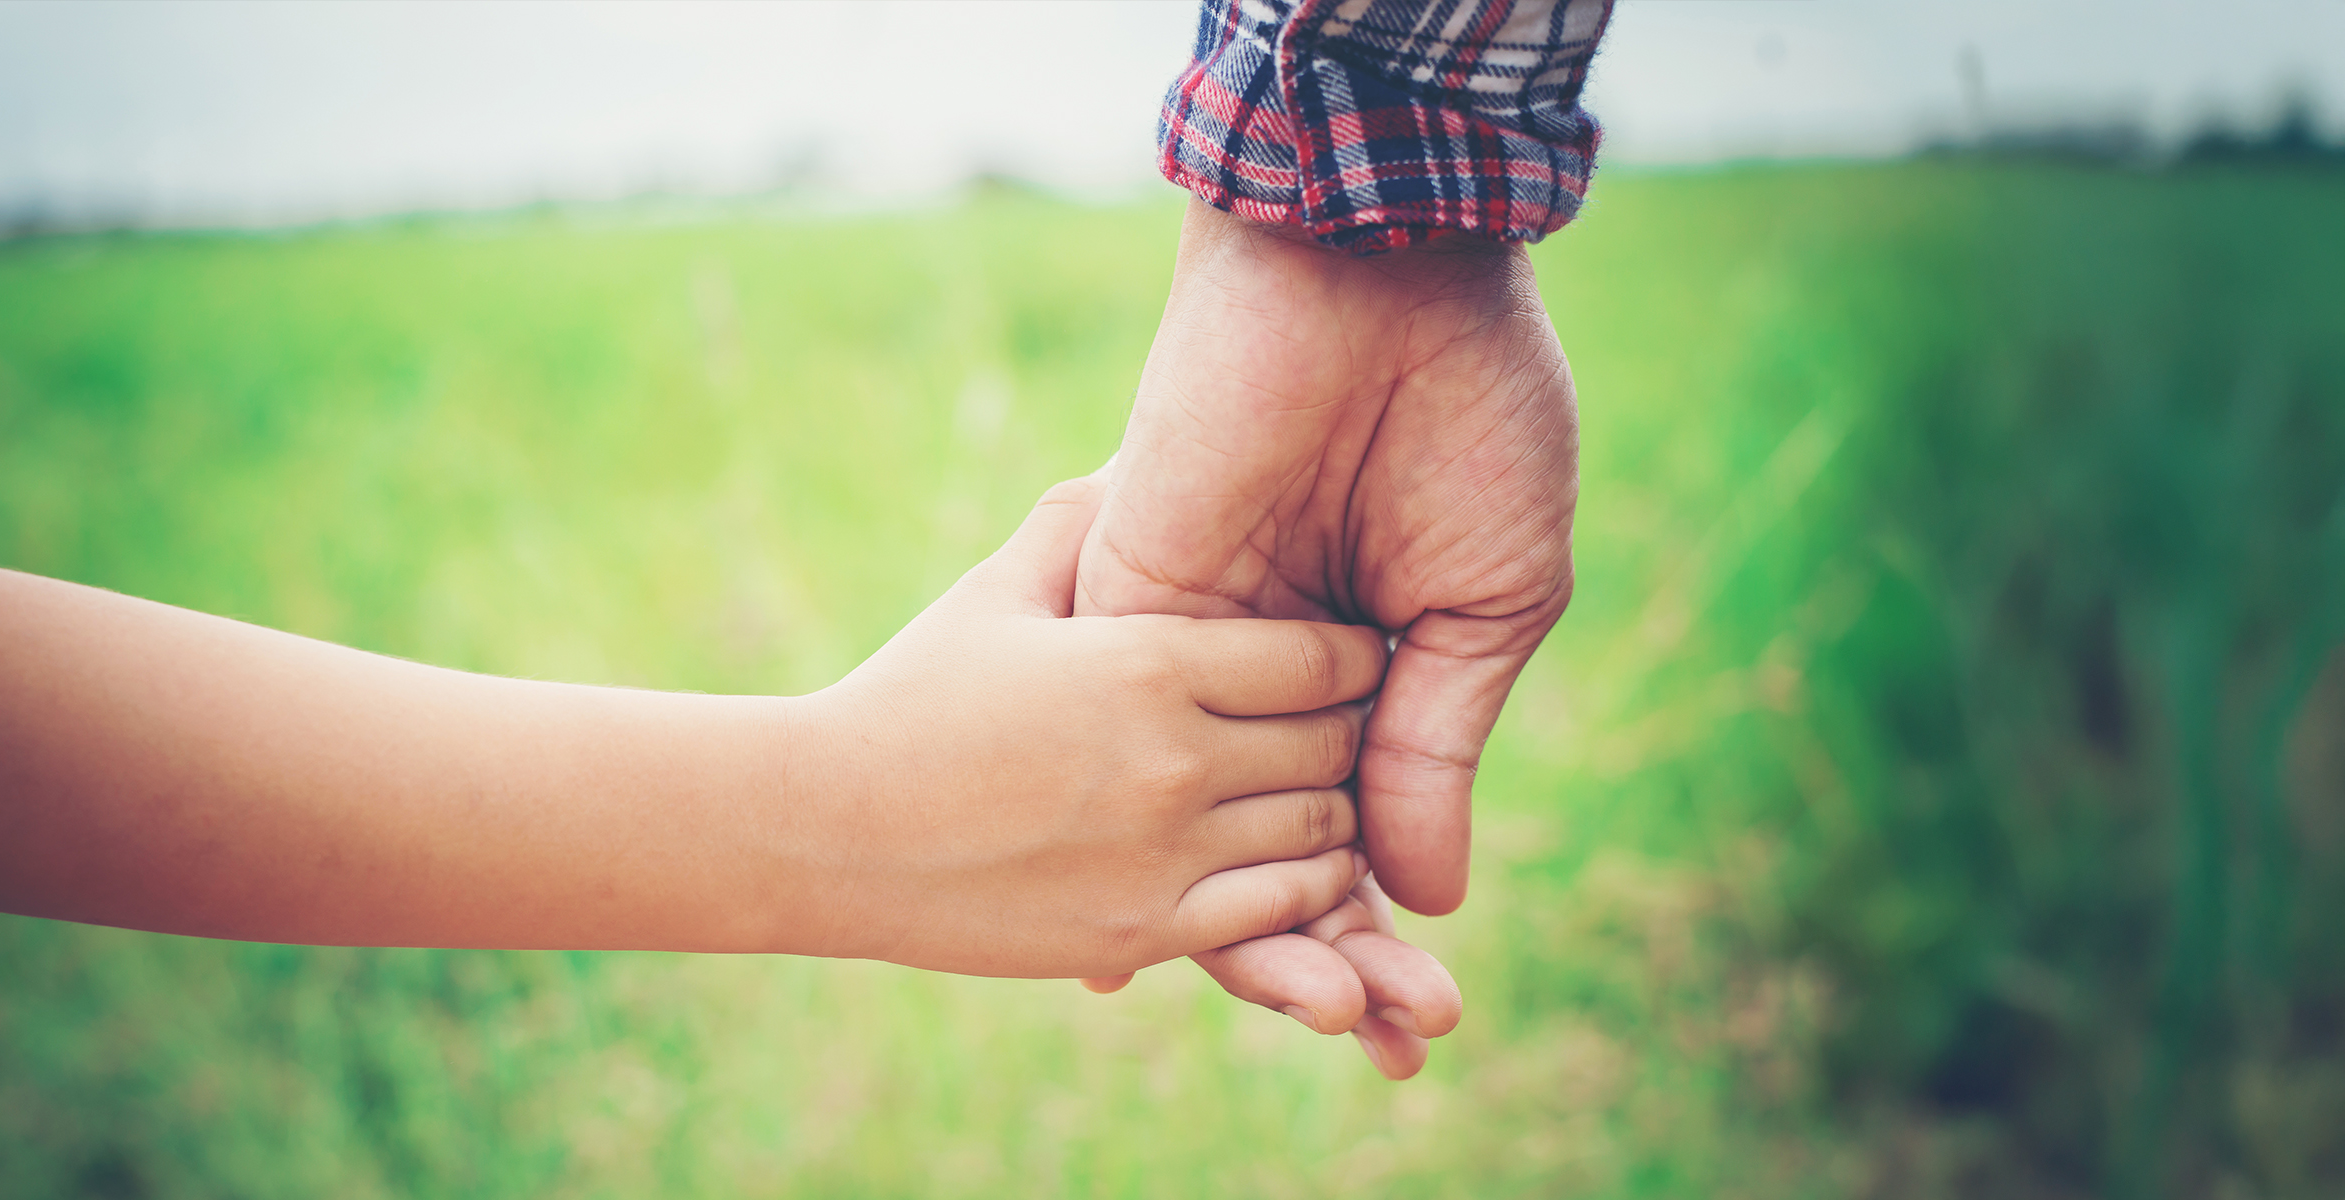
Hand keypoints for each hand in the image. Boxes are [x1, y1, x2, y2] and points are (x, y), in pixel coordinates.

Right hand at [801, 476, 1387, 978]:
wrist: (826, 833)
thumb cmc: (909, 699)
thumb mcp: (995, 592)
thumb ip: (1077, 525)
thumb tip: (1130, 460)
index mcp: (1148, 661)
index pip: (1324, 657)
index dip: (1357, 657)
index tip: (1356, 657)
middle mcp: (1173, 757)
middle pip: (1334, 743)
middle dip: (1350, 733)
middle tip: (1347, 729)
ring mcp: (1163, 853)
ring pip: (1323, 831)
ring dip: (1337, 813)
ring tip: (1321, 794)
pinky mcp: (1144, 931)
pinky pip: (1279, 907)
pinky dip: (1307, 887)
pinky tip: (1292, 865)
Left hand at [1073, 200, 1577, 1065]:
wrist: (1379, 276)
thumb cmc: (1464, 416)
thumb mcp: (1488, 604)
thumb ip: (1433, 746)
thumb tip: (1424, 896)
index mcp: (1365, 665)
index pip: (1361, 825)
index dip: (1389, 925)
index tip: (1422, 1021)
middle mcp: (1271, 673)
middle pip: (1280, 846)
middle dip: (1334, 953)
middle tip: (1395, 1050)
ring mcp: (1196, 649)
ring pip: (1206, 824)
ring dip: (1258, 929)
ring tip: (1327, 1026)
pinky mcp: (1131, 609)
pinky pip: (1131, 749)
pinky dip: (1147, 841)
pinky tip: (1153, 955)